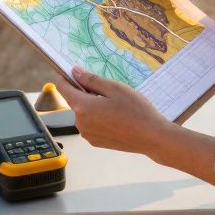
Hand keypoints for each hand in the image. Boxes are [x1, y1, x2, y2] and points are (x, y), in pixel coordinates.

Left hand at [54, 67, 170, 154]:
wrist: (151, 137)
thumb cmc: (136, 110)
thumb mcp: (115, 88)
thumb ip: (91, 79)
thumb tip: (74, 71)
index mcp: (82, 107)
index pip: (62, 87)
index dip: (68, 77)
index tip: (80, 73)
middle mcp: (80, 123)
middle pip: (75, 100)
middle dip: (86, 93)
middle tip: (110, 92)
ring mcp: (87, 134)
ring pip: (84, 113)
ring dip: (93, 106)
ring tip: (116, 107)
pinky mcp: (96, 142)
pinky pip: (91, 124)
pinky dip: (99, 119)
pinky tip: (117, 119)